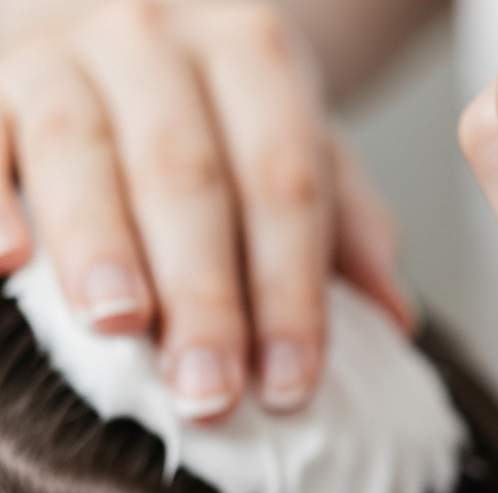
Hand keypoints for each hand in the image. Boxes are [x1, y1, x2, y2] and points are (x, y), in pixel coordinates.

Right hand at [0, 0, 412, 418]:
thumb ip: (348, 222)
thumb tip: (397, 318)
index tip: (291, 383)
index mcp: (253, 54)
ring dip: (102, 248)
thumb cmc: (216, 99)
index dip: (290, 291)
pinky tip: (8, 264)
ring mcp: (63, 51)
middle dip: (203, 293)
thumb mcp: (297, 138)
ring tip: (121, 326)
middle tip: (210, 388)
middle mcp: (157, 38)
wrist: (124, 5)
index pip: (284, 185)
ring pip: (81, 151)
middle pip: (187, 177)